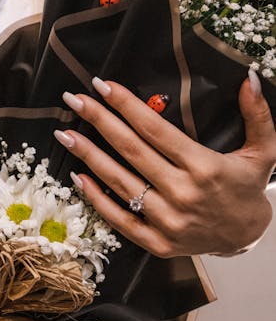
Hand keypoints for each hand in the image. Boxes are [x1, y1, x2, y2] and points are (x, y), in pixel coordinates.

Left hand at [54, 73, 275, 256]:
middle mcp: (183, 193)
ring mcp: (168, 222)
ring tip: (65, 133)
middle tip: (75, 99)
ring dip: (89, 156)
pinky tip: (78, 177)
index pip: (155, 130)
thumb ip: (258, 115)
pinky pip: (120, 220)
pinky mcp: (158, 243)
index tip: (102, 85)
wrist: (248, 236)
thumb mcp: (264, 150)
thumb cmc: (247, 187)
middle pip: (131, 150)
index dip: (126, 105)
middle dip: (99, 121)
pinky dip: (97, 199)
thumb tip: (249, 77)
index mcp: (204, 167)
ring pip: (120, 183)